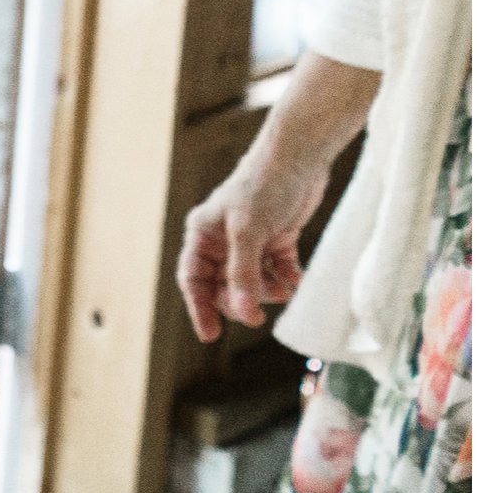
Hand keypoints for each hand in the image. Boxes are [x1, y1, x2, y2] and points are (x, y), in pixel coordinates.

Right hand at [176, 148, 330, 343]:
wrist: (300, 156)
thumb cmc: (264, 186)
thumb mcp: (249, 232)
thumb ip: (243, 274)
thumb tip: (243, 313)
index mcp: (203, 234)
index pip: (193, 279)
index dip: (199, 308)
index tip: (210, 336)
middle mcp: (223, 240)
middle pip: (223, 286)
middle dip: (239, 301)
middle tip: (257, 315)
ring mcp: (251, 241)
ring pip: (252, 282)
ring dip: (267, 293)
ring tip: (283, 291)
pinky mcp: (277, 238)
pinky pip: (278, 272)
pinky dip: (286, 281)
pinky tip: (296, 282)